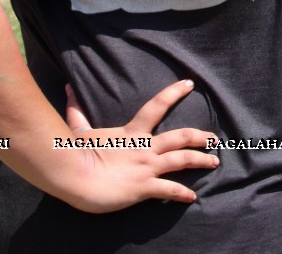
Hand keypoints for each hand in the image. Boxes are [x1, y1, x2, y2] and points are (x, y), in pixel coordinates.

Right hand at [57, 80, 219, 212]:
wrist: (73, 175)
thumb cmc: (75, 152)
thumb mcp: (78, 129)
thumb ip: (77, 110)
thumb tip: (68, 88)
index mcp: (131, 132)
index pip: (156, 106)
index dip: (174, 93)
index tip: (189, 84)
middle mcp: (144, 147)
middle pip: (180, 137)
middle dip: (200, 136)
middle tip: (214, 138)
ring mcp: (146, 167)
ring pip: (182, 160)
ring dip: (201, 160)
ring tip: (214, 161)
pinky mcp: (144, 187)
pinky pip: (169, 190)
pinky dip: (182, 194)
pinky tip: (192, 198)